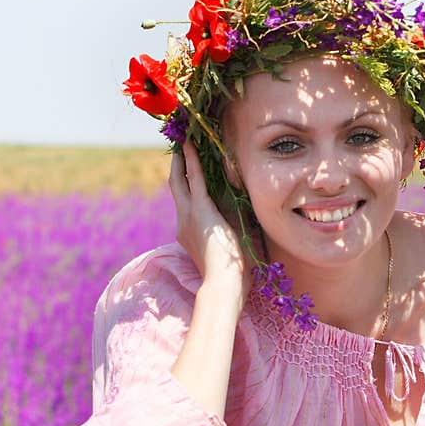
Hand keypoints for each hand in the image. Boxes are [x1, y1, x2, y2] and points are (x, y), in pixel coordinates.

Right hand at [168, 141, 253, 298]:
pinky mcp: (199, 211)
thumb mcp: (235, 245)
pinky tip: (192, 146)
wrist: (225, 285)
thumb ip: (238, 226)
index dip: (186, 184)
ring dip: (183, 159)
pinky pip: (194, 180)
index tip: (188, 169)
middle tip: (180, 146)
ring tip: (185, 140)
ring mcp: (188, 217)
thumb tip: (248, 208)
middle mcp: (184, 223)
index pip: (187, 202)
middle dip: (177, 166)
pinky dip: (192, 162)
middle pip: (176, 187)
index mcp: (191, 233)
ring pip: (180, 181)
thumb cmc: (235, 274)